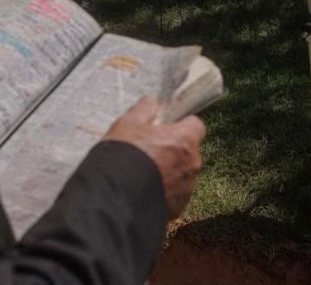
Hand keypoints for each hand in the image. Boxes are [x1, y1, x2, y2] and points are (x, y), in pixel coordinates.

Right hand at [103, 96, 205, 218]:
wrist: (114, 199)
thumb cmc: (124, 156)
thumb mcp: (128, 125)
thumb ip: (143, 111)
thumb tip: (151, 102)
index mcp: (185, 140)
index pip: (196, 126)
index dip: (182, 125)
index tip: (167, 127)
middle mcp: (192, 164)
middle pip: (188, 151)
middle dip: (173, 150)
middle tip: (150, 152)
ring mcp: (187, 188)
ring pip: (182, 174)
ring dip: (170, 173)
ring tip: (144, 175)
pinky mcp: (177, 208)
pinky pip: (174, 195)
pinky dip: (164, 193)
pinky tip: (144, 191)